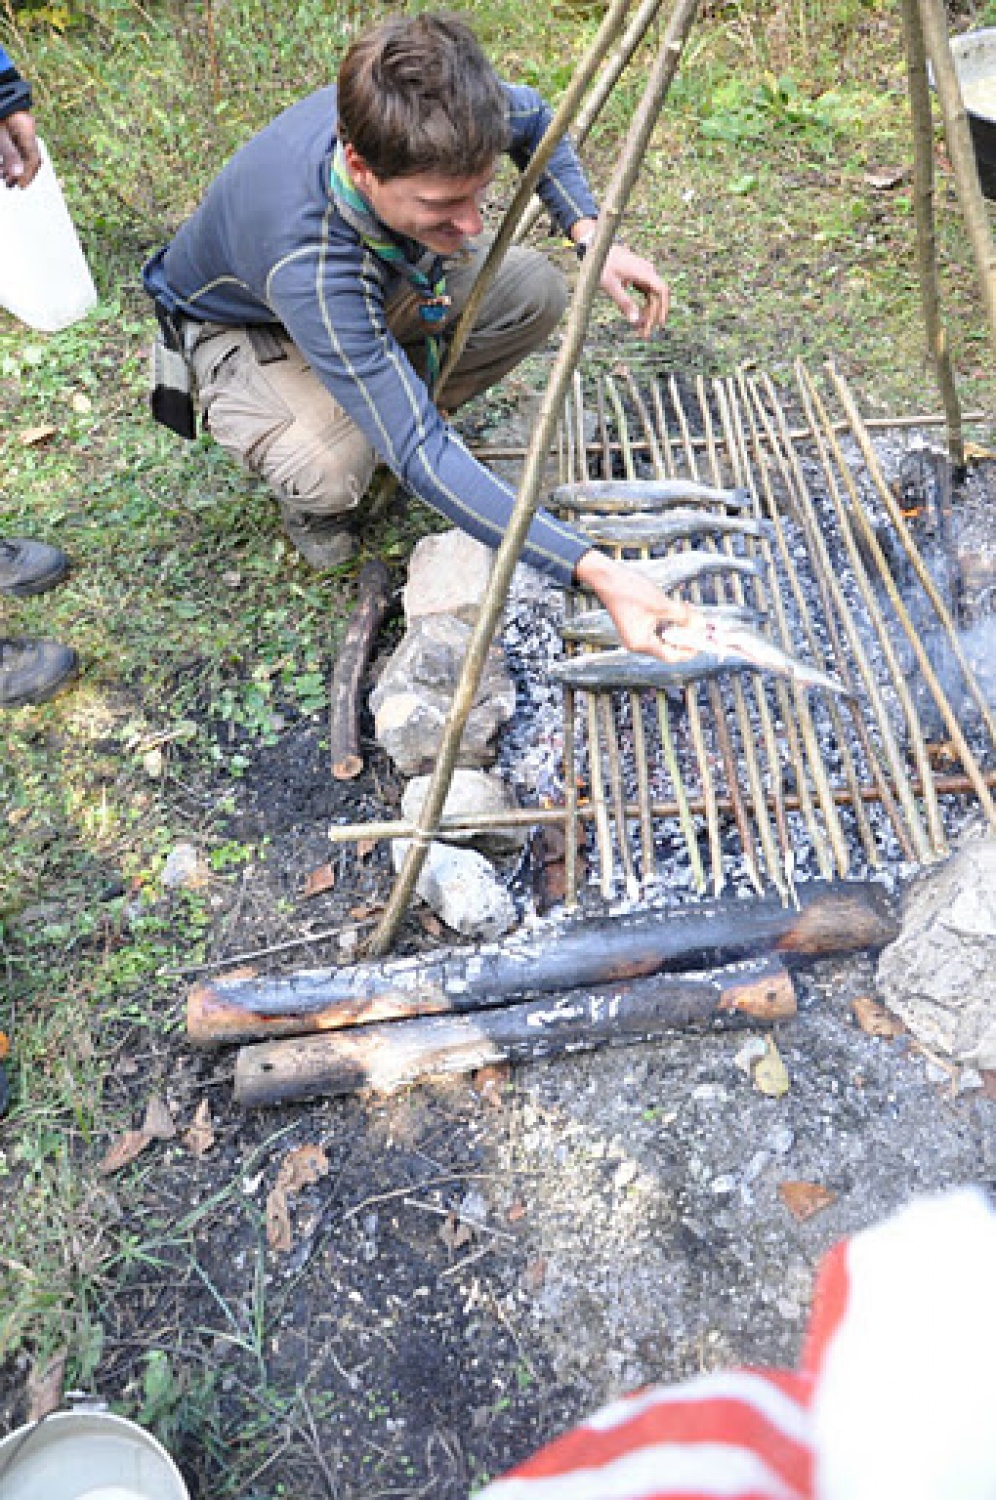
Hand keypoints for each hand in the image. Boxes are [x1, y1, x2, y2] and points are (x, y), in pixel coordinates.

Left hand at [0, 110, 40, 187]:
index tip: (20, 186)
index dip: (27, 175)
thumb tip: (18, 175)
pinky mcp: (12, 126)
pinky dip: (10, 157)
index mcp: (27, 131)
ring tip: (3, 176)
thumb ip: (9, 154)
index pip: (33, 158)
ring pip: (22, 152)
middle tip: (10, 184)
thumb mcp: (0, 133)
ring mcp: (20, 127)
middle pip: (30, 157)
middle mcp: (27, 130)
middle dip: (22, 173)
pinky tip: (2, 164)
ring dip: (14, 166)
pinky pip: (16, 145)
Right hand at [574, 549, 700, 660]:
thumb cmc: (631, 590)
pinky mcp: (637, 626)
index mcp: (641, 643)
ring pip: (665, 637)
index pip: (671, 656)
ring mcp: (636, 635)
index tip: (702, 640)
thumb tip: (701, 626)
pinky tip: (678, 608)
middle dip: (686, 636)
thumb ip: (683, 617)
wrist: (608, 577)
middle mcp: (637, 643)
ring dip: (679, 626)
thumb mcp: (661, 604)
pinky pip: (658, 629)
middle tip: (700, 623)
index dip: (689, 650)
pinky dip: (670, 621)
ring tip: (689, 610)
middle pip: (669, 647)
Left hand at [599, 242, 669, 337]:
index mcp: (643, 271)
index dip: (663, 308)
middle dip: (652, 316)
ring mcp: (644, 274)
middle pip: (656, 297)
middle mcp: (647, 271)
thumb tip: (635, 321)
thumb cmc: (602, 265)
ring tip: (641, 331)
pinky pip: (645, 294)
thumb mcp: (610, 286)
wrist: (597, 248)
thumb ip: (624, 303)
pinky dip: (643, 306)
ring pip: (651, 297)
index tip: (658, 324)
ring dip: (648, 314)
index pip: (661, 291)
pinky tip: (638, 319)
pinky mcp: (639, 277)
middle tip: (644, 334)